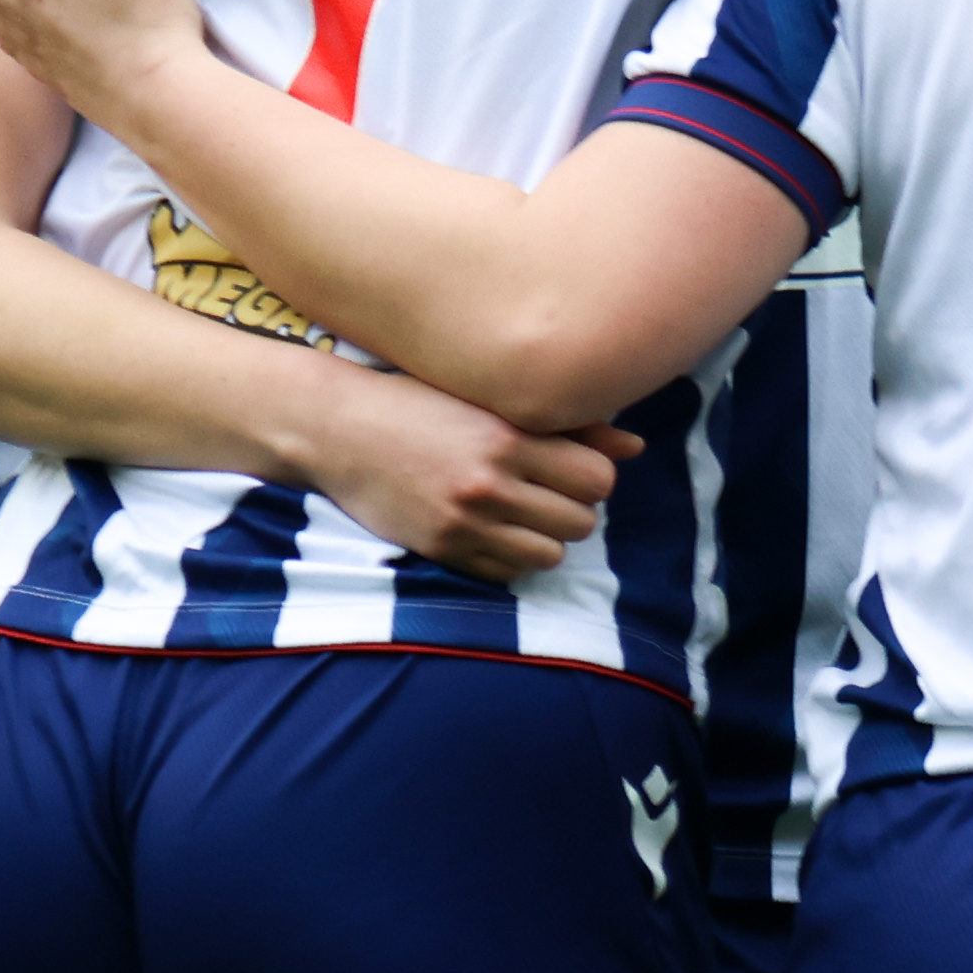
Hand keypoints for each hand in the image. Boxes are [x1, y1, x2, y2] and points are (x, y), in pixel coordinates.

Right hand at [301, 366, 639, 580]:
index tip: (572, 469)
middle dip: (572, 509)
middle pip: (580, 521)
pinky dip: (510, 558)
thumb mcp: (489, 399)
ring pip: (550, 555)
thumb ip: (565, 424)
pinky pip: (508, 573)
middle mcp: (490, 482)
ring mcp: (465, 521)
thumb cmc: (419, 405)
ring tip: (520, 514)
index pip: (597, 479)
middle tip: (545, 493)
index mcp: (508, 436)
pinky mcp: (443, 549)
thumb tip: (635, 447)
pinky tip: (491, 530)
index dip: (593, 477)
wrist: (337, 429)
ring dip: (545, 538)